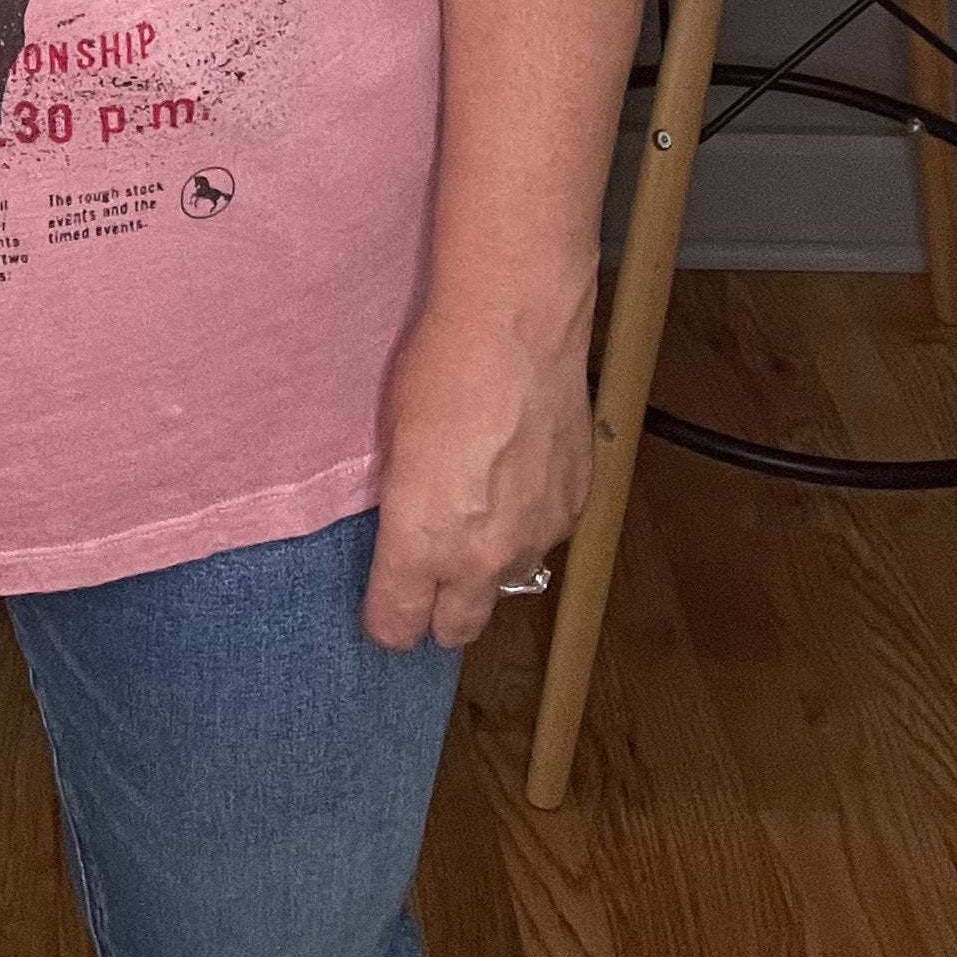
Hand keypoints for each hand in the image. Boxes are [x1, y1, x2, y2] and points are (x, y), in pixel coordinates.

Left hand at [361, 301, 593, 651]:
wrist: (516, 326)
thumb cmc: (439, 369)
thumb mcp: (391, 444)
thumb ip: (401, 512)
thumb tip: (403, 537)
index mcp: (422, 544)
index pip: (397, 626)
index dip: (386, 619)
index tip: (383, 604)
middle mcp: (482, 557)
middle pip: (456, 630)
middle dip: (438, 612)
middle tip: (428, 576)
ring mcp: (536, 537)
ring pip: (508, 584)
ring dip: (489, 565)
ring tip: (478, 509)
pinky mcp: (574, 508)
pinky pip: (544, 539)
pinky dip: (528, 522)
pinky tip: (517, 476)